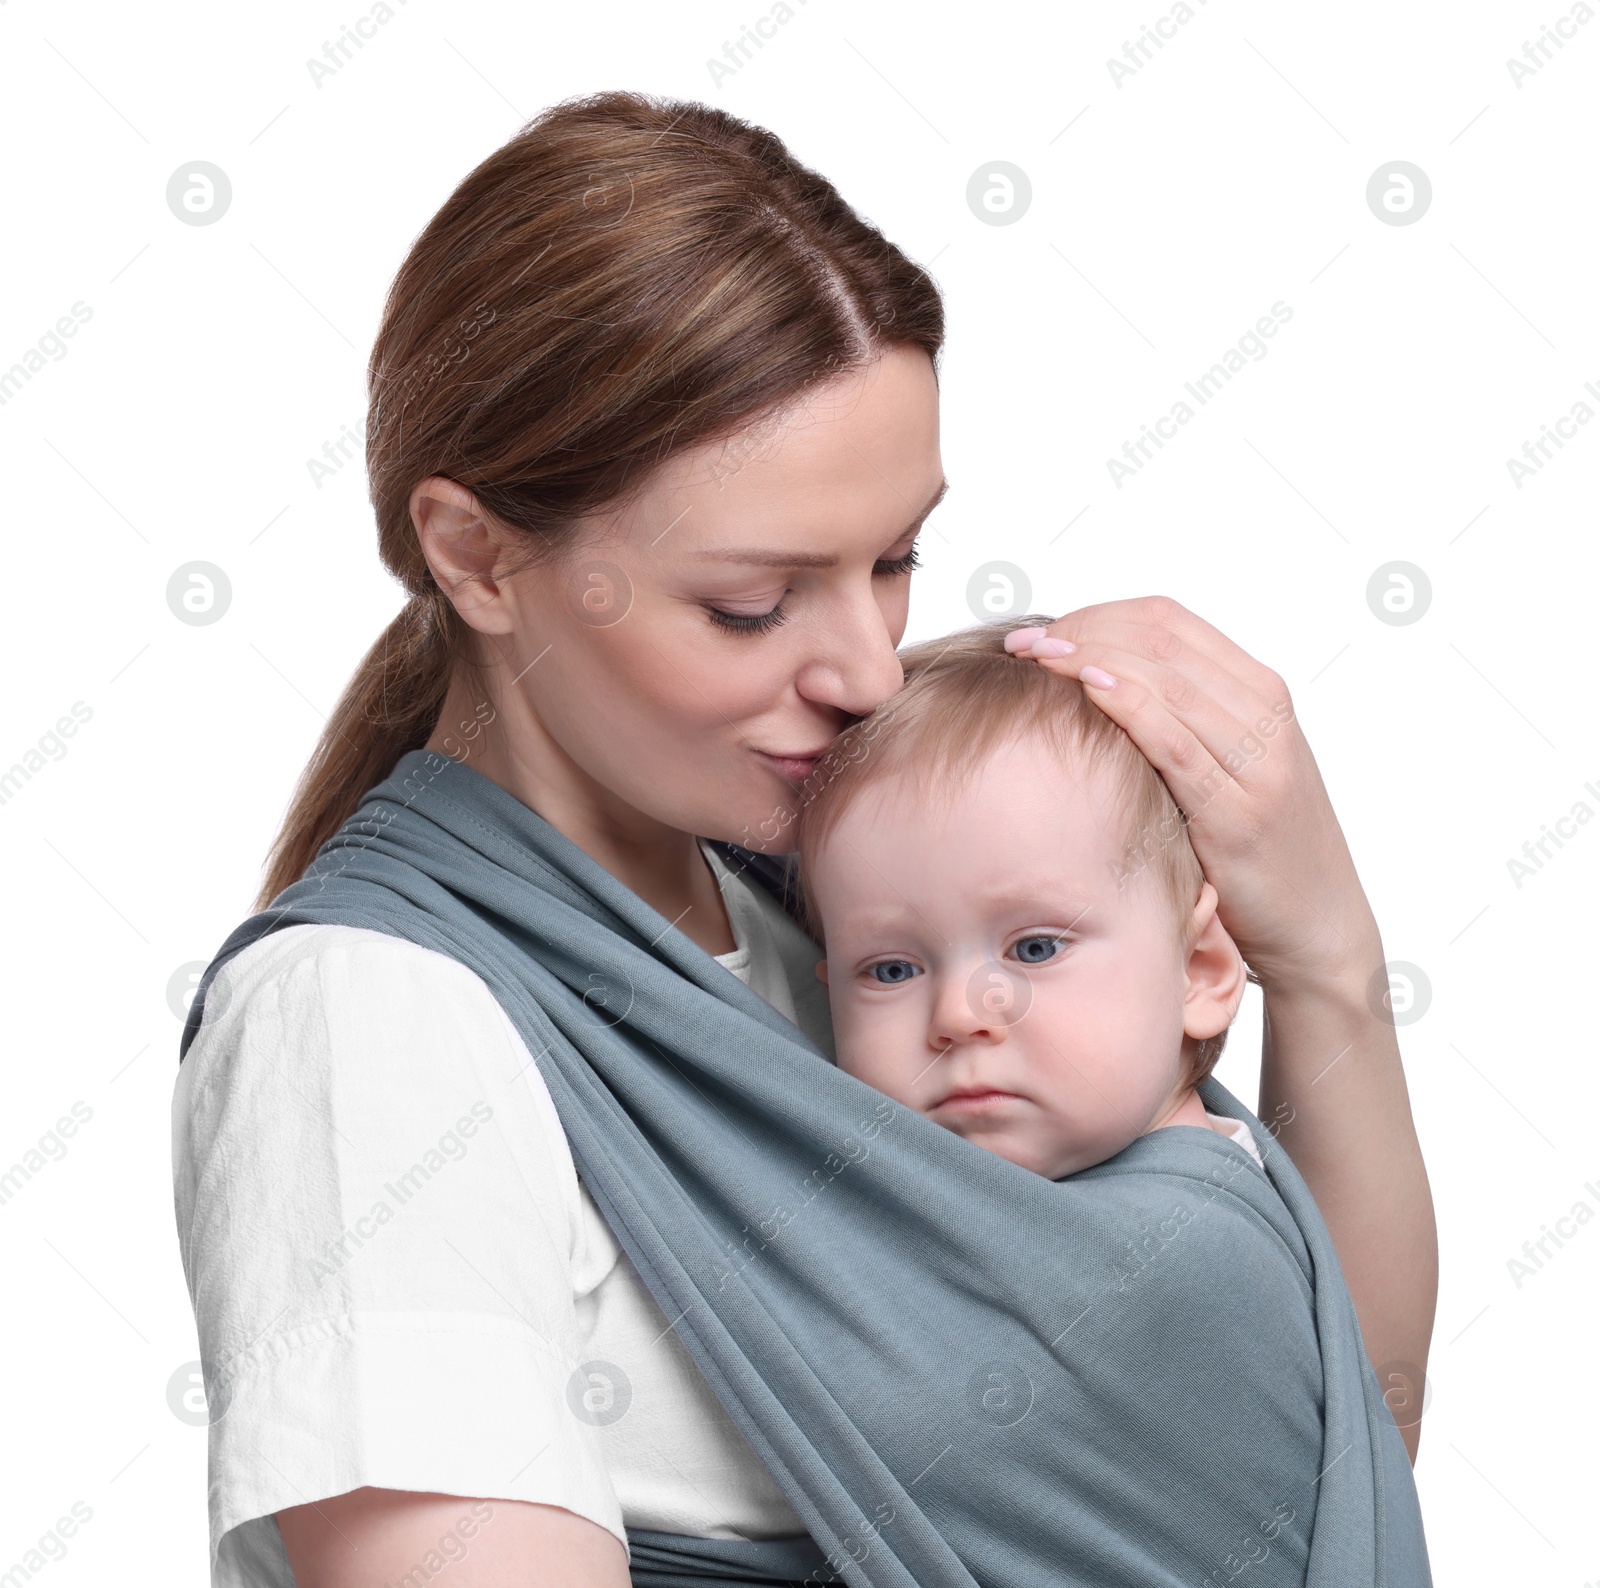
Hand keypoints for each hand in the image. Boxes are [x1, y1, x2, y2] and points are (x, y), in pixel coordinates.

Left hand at [1004, 596, 1378, 992]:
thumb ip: (1180, 719)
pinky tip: (1086, 692)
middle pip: (1161, 640)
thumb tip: (1091, 681)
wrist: (1317, 923)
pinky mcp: (1240, 811)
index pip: (1168, 619)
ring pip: (1167, 681)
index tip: (1043, 632)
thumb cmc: (1256, 845)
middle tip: (1024, 646)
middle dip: (1083, 632)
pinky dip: (1129, 706)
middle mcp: (1266, 714)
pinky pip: (1176, 741)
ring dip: (1092, 661)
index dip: (1097, 615)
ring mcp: (1259, 760)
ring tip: (1036, 661)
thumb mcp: (1226, 764)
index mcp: (1261, 690)